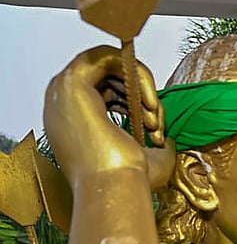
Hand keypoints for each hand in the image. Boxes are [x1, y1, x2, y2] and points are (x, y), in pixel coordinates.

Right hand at [43, 45, 172, 186]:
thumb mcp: (146, 161)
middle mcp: (64, 107)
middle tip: (155, 120)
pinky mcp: (71, 81)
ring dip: (141, 84)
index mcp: (74, 124)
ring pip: (110, 65)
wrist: (114, 186)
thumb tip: (167, 140)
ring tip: (153, 114)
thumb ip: (155, 145)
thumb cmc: (124, 181)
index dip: (134, 101)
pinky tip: (149, 100)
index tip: (152, 123)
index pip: (105, 94)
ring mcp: (63, 93)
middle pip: (108, 78)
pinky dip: (136, 72)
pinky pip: (108, 57)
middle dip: (140, 93)